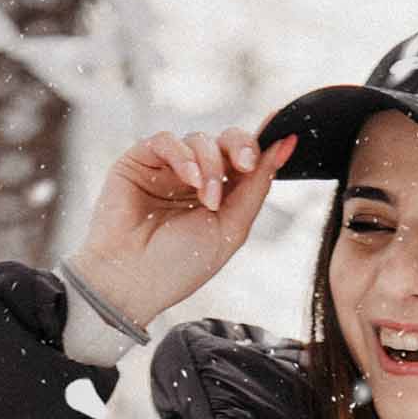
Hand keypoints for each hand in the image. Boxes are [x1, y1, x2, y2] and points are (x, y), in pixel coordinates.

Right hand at [67, 126, 299, 327]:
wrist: (131, 282)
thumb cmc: (178, 266)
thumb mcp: (231, 230)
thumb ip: (257, 188)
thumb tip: (285, 145)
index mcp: (218, 197)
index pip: (243, 160)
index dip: (262, 146)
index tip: (285, 136)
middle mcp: (193, 179)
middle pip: (225, 141)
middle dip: (241, 148)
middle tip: (246, 165)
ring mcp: (166, 169)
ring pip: (199, 140)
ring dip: (210, 165)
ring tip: (206, 198)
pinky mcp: (138, 161)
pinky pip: (166, 140)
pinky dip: (183, 155)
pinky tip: (189, 179)